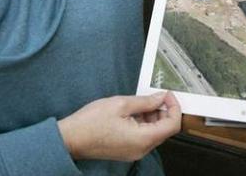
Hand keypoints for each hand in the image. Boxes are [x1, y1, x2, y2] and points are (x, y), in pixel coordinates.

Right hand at [57, 91, 181, 161]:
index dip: (174, 107)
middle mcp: (141, 149)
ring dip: (153, 117)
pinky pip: (143, 137)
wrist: (71, 138)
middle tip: (155, 96)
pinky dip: (143, 124)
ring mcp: (134, 152)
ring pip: (154, 133)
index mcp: (143, 139)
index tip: (167, 94)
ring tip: (140, 103)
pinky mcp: (127, 151)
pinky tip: (132, 112)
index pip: (172, 125)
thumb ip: (145, 101)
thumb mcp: (120, 104)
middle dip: (163, 111)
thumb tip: (160, 98)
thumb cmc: (90, 123)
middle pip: (165, 130)